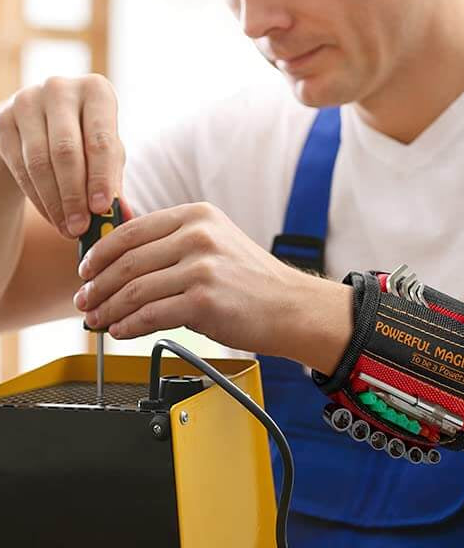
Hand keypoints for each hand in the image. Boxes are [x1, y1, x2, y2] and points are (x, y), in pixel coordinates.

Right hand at [0, 75, 123, 237]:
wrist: (42, 126)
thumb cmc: (87, 141)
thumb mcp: (106, 155)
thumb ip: (114, 181)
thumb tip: (122, 216)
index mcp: (96, 91)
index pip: (100, 139)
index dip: (101, 177)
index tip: (101, 209)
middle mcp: (60, 89)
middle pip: (66, 151)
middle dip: (74, 195)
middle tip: (81, 229)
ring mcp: (27, 101)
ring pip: (39, 162)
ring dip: (55, 202)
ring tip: (68, 229)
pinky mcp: (3, 120)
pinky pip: (20, 167)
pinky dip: (38, 198)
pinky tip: (52, 217)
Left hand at [74, 200, 351, 368]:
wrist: (295, 309)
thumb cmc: (256, 283)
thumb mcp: (217, 243)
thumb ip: (173, 241)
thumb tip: (121, 249)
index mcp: (197, 216)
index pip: (131, 231)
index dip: (100, 253)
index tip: (86, 270)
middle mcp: (198, 237)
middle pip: (128, 261)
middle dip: (98, 285)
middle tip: (85, 301)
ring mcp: (202, 269)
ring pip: (135, 290)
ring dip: (109, 309)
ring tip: (97, 320)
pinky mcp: (204, 302)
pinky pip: (151, 315)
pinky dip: (129, 325)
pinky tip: (120, 331)